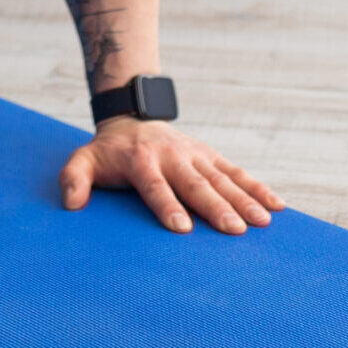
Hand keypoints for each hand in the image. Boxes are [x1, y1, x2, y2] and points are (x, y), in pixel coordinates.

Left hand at [60, 120, 284, 233]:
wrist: (132, 117)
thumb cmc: (108, 152)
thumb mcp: (84, 159)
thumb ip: (74, 178)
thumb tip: (70, 204)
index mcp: (140, 161)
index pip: (155, 186)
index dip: (167, 205)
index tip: (181, 228)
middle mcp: (171, 156)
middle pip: (195, 184)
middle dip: (215, 207)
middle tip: (234, 229)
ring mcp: (194, 155)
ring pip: (221, 178)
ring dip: (243, 199)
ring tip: (262, 222)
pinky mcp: (209, 155)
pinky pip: (236, 171)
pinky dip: (256, 186)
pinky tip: (276, 206)